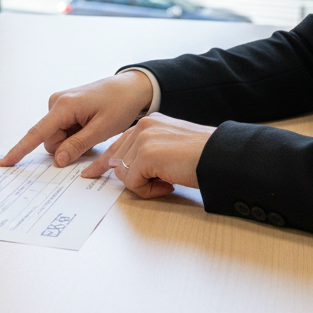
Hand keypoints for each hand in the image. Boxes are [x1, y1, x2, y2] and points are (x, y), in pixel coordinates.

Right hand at [0, 71, 153, 167]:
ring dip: (73, 141)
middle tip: (92, 138)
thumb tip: (57, 160)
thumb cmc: (119, 104)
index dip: (20, 150)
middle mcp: (56, 103)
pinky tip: (90, 125)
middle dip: (68, 147)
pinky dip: (75, 134)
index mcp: (63, 106)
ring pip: (57, 138)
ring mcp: (59, 104)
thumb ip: (78, 145)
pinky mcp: (64, 107)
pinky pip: (63, 130)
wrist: (130, 87)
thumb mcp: (102, 129)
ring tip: (93, 129)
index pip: (37, 133)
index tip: (5, 162)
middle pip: (51, 140)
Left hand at [80, 113, 215, 198]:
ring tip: (170, 181)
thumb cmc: (203, 156)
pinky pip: (133, 183)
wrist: (222, 156)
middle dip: (136, 179)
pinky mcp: (146, 155)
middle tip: (160, 184)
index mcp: (150, 122)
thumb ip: (146, 153)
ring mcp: (143, 139)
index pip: (119, 144)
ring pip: (124, 174)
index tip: (90, 172)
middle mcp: (143, 126)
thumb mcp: (170, 147)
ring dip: (145, 185)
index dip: (106, 162)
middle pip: (119, 162)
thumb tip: (122, 170)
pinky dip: (149, 190)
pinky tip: (169, 184)